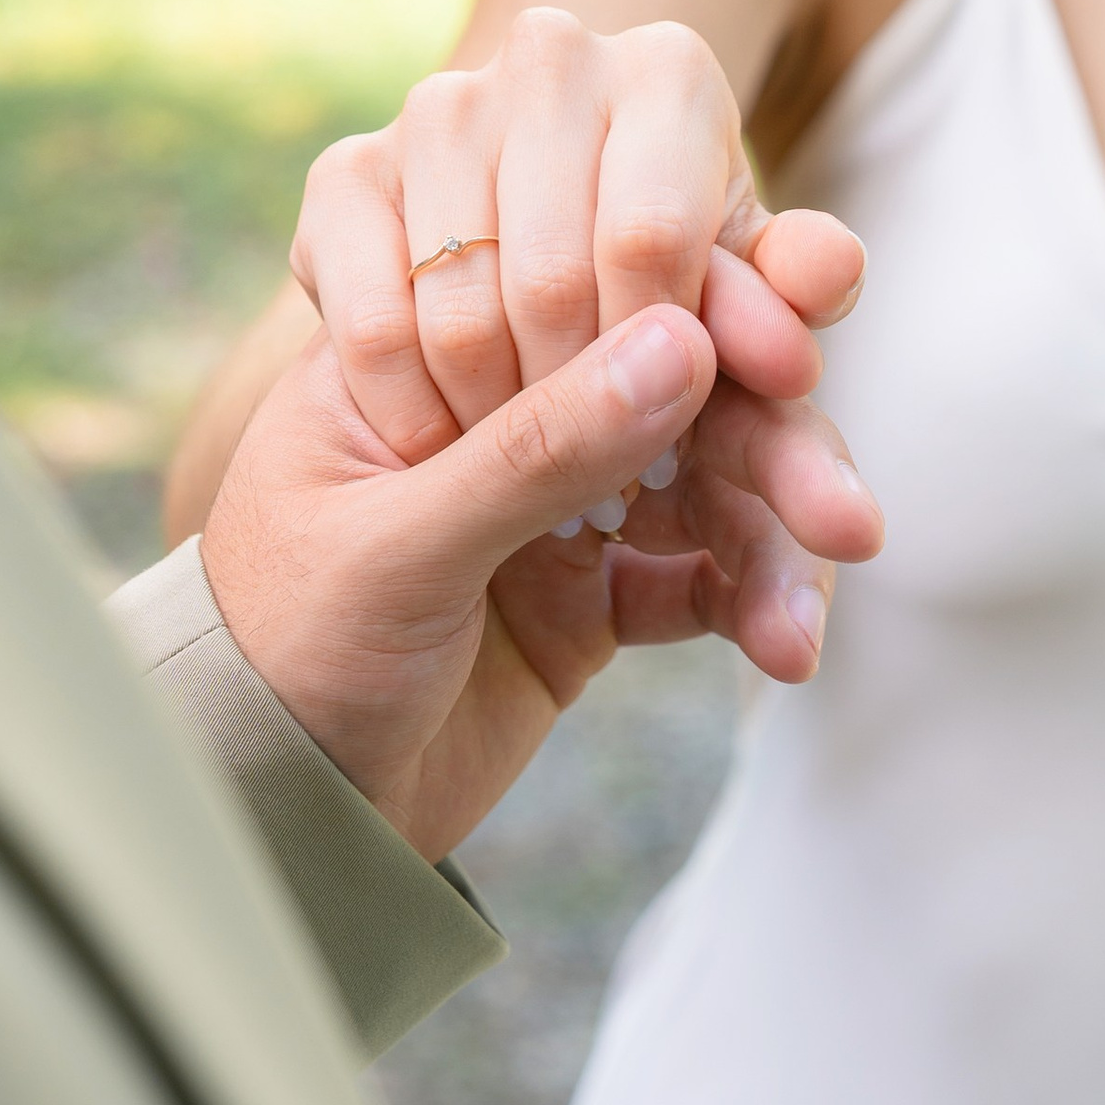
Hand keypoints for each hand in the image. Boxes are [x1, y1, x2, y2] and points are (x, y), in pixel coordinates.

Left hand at [200, 12, 879, 856]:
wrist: (260, 823)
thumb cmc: (275, 656)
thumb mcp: (396, 545)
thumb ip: (538, 449)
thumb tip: (687, 340)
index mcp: (432, 343)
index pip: (593, 280)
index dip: (707, 303)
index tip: (790, 344)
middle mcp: (504, 403)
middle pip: (676, 378)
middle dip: (772, 441)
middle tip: (844, 511)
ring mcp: (552, 499)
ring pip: (707, 478)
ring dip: (777, 532)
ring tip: (814, 605)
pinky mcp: (587, 597)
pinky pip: (697, 577)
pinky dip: (749, 601)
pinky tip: (783, 643)